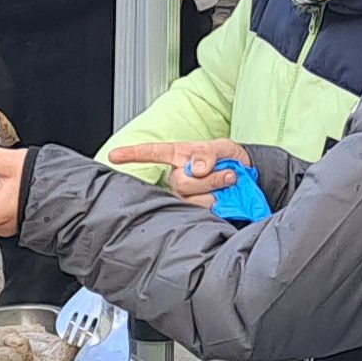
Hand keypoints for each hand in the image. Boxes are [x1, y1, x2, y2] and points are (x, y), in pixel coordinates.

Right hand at [103, 138, 245, 202]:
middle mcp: (177, 178)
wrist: (247, 179)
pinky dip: (220, 203)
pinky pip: (204, 212)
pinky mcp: (196, 213)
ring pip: (193, 199)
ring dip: (217, 190)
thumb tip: (198, 167)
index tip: (113, 156)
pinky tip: (226, 198)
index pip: (151, 154)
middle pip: (182, 182)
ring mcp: (185, 197)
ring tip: (229, 183)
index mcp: (178, 156)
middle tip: (229, 174)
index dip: (132, 154)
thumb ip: (209, 152)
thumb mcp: (222, 147)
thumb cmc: (229, 159)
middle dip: (210, 179)